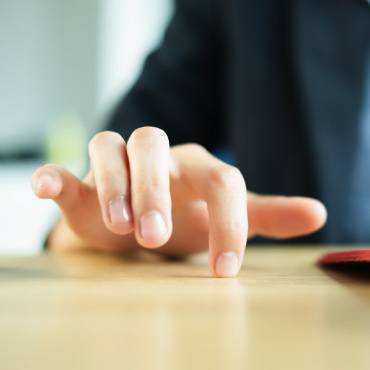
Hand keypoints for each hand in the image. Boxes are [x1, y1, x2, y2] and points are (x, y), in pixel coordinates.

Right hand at [31, 128, 326, 276]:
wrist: (143, 224)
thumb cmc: (188, 220)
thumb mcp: (227, 217)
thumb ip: (265, 216)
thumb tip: (319, 213)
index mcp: (195, 166)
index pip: (220, 178)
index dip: (227, 221)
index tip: (224, 269)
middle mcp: (156, 158)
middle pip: (154, 149)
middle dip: (155, 189)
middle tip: (156, 237)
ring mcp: (116, 167)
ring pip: (109, 148)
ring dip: (113, 183)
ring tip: (120, 225)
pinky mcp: (82, 184)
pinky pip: (65, 172)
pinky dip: (54, 178)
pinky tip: (47, 187)